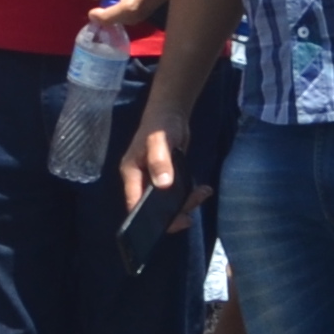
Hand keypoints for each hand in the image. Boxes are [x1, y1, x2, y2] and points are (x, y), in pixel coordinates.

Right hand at [115, 107, 197, 224]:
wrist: (171, 112)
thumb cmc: (161, 124)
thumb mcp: (159, 140)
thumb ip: (159, 161)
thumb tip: (163, 185)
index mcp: (131, 174)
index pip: (134, 204)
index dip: (148, 219)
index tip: (172, 222)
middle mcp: (140, 180)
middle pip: (152, 208)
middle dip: (173, 213)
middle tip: (192, 211)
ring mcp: (153, 179)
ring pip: (166, 203)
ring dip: (185, 203)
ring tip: (202, 194)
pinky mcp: (167, 177)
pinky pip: (176, 194)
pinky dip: (189, 195)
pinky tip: (203, 190)